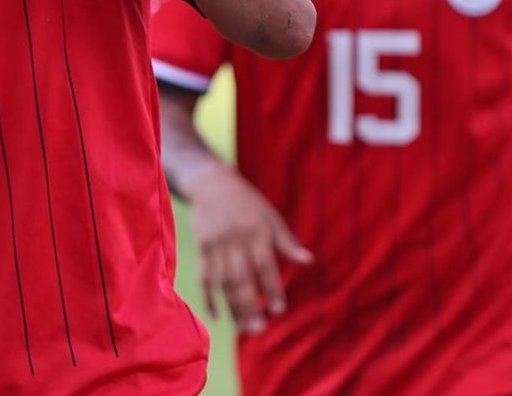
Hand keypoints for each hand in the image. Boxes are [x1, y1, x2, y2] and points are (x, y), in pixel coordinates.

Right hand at [187, 163, 312, 334]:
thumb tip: (310, 262)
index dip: (272, 289)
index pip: (266, 266)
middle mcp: (237, 240)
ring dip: (232, 307)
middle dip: (251, 306)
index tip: (279, 310)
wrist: (211, 184)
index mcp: (257, 233)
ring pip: (224, 282)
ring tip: (243, 328)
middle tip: (259, 329)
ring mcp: (217, 245)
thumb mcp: (271, 217)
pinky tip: (217, 315)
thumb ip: (288, 242)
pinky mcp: (202, 248)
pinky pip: (205, 277)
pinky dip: (209, 297)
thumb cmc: (247, 203)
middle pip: (243, 279)